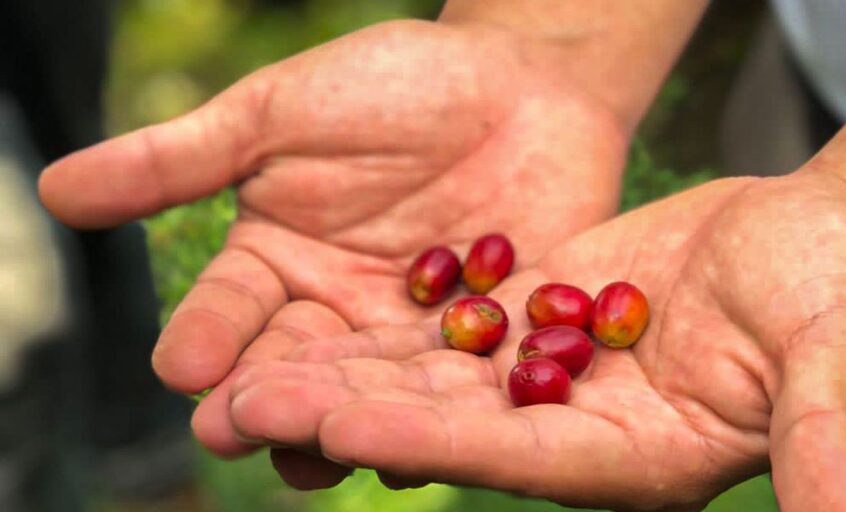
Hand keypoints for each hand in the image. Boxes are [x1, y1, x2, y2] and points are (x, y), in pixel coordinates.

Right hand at [38, 20, 626, 393]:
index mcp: (276, 265)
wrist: (523, 83)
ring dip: (346, 424)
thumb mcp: (280, 115)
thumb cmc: (395, 84)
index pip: (229, 312)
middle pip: (295, 370)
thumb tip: (53, 189)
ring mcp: (411, 337)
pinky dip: (440, 419)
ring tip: (320, 454)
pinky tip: (421, 450)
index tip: (181, 367)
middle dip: (268, 399)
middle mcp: (336, 313)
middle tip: (237, 430)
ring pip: (371, 394)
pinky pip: (458, 390)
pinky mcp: (485, 347)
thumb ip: (180, 160)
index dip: (205, 338)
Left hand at [221, 173, 845, 510]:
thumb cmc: (840, 294)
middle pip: (455, 427)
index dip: (435, 442)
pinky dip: (391, 323)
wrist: (816, 232)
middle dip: (354, 413)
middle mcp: (585, 430)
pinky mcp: (546, 320)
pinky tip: (316, 314)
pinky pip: (457, 324)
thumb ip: (822, 449)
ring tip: (249, 369)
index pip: (522, 459)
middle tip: (245, 408)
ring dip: (348, 371)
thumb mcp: (836, 363)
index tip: (345, 426)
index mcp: (643, 458)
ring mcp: (559, 376)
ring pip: (438, 377)